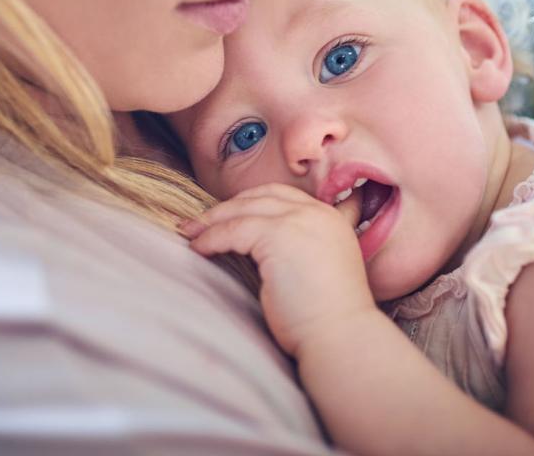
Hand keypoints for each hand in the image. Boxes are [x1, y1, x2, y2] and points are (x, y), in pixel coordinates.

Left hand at [180, 183, 375, 356]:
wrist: (341, 338)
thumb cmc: (325, 317)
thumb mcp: (316, 268)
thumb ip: (298, 247)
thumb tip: (258, 248)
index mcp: (330, 218)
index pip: (282, 196)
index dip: (250, 203)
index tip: (226, 215)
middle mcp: (317, 213)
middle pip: (261, 196)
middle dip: (227, 207)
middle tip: (199, 222)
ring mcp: (299, 221)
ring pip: (243, 210)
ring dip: (212, 221)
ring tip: (191, 233)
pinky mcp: (279, 236)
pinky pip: (233, 230)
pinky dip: (211, 239)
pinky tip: (199, 249)